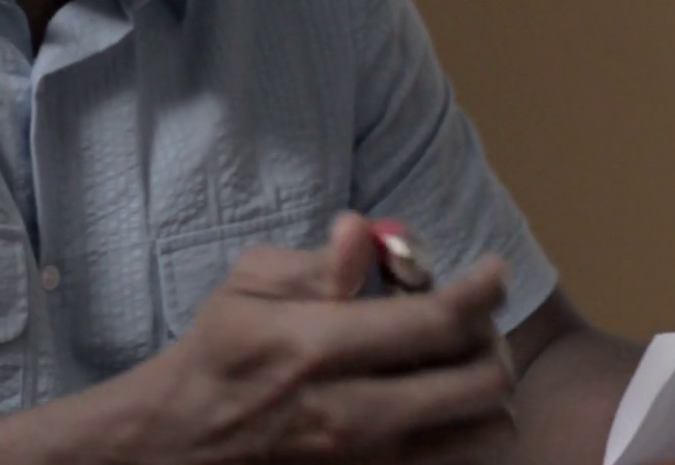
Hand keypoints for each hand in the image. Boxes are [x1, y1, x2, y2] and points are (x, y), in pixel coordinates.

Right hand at [110, 213, 517, 463]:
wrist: (183, 442)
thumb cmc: (219, 355)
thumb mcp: (248, 287)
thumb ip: (316, 262)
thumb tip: (364, 232)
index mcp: (318, 348)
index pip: (438, 319)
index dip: (483, 289)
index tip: (491, 272)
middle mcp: (354, 412)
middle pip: (480, 380)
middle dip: (490, 338)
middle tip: (471, 319)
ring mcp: (370, 460)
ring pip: (486, 430)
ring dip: (485, 391)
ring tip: (457, 364)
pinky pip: (458, 460)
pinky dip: (465, 429)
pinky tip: (438, 404)